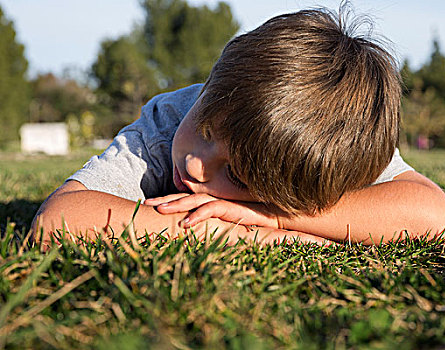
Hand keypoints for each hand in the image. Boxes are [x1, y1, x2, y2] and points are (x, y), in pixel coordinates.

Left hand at [144, 193, 281, 228]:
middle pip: (185, 197)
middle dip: (164, 200)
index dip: (168, 200)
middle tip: (144, 204)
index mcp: (211, 202)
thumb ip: (215, 224)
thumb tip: (196, 233)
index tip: (149, 204)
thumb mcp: (230, 223)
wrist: (278, 216)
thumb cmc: (256, 220)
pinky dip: (198, 215)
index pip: (186, 199)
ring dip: (176, 205)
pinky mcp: (233, 208)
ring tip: (159, 210)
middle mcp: (215, 200)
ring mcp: (223, 202)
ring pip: (194, 201)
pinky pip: (212, 210)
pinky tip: (186, 223)